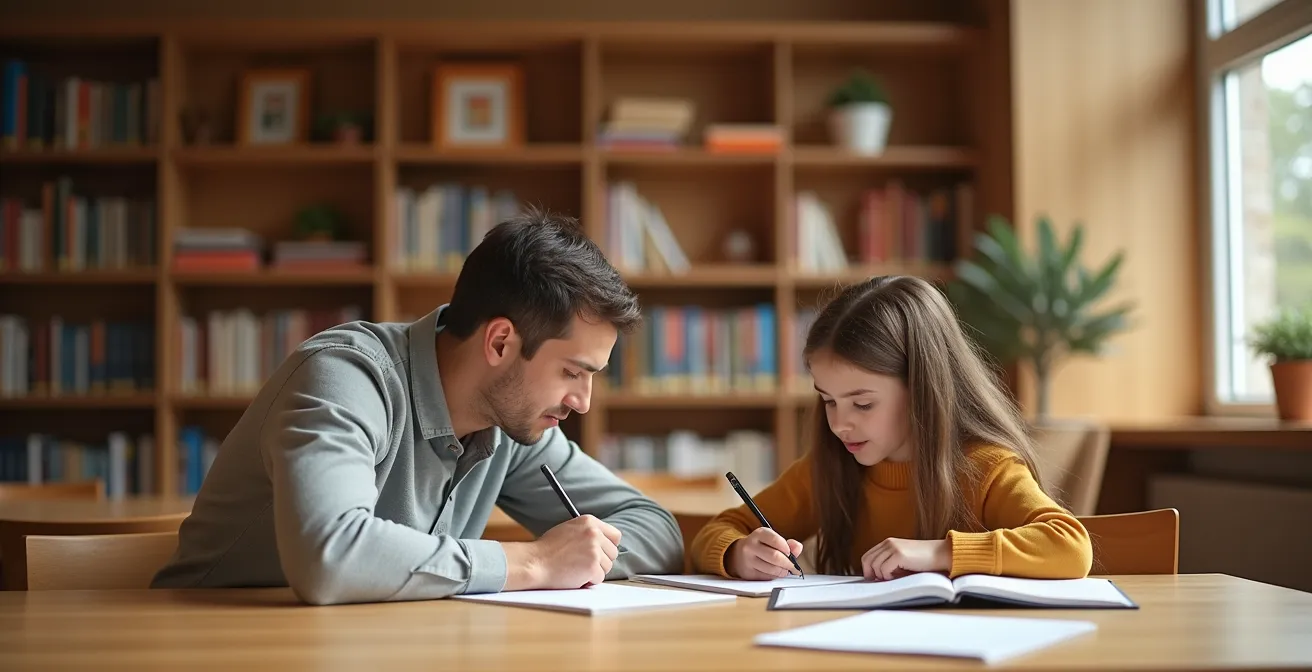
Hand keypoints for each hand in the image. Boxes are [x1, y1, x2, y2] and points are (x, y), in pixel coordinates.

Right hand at [503, 515, 620, 590]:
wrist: (534, 562)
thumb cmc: (546, 549)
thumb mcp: (569, 530)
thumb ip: (587, 532)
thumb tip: (604, 542)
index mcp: (589, 521)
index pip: (615, 535)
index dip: (608, 547)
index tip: (601, 553)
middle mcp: (594, 533)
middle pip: (613, 553)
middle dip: (601, 561)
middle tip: (583, 564)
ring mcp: (594, 550)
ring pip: (607, 567)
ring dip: (594, 572)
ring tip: (575, 568)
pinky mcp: (592, 566)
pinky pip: (599, 578)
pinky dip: (588, 581)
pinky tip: (574, 576)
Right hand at [726, 527, 803, 579]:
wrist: (738, 555)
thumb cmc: (760, 547)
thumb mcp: (772, 540)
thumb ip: (788, 544)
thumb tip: (798, 548)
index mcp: (759, 534)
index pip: (776, 540)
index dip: (787, 548)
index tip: (790, 553)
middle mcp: (751, 546)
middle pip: (775, 557)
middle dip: (788, 563)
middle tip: (793, 566)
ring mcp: (748, 560)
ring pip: (772, 569)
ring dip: (782, 571)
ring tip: (784, 569)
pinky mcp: (748, 573)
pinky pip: (767, 577)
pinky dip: (775, 576)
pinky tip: (775, 573)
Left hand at [861, 538, 950, 580]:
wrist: (942, 554)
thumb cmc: (924, 561)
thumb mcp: (903, 560)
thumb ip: (889, 564)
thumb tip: (875, 577)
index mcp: (888, 543)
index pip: (867, 556)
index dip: (868, 570)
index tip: (875, 580)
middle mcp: (888, 543)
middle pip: (868, 561)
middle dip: (873, 575)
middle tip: (884, 582)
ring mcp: (893, 547)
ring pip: (875, 567)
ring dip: (884, 576)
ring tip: (897, 577)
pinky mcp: (899, 554)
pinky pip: (884, 570)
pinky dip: (890, 577)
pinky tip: (901, 576)